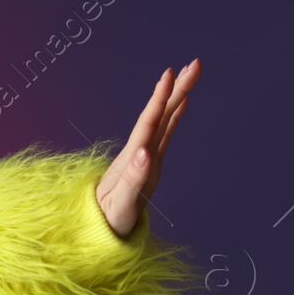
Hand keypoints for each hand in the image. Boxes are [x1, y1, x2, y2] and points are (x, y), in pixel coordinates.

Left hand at [97, 58, 200, 237]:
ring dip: (177, 95)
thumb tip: (145, 152)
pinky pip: (165, 133)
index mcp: (132, 159)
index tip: (169, 74)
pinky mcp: (150, 164)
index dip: (158, 99)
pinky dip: (174, 115)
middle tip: (196, 63)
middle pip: (159, 114)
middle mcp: (138, 152)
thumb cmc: (108, 222)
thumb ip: (133, 180)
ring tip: (192, 72)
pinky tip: (182, 101)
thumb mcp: (121, 204)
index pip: (147, 123)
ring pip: (164, 119)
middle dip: (176, 88)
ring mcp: (145, 156)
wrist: (98, 231)